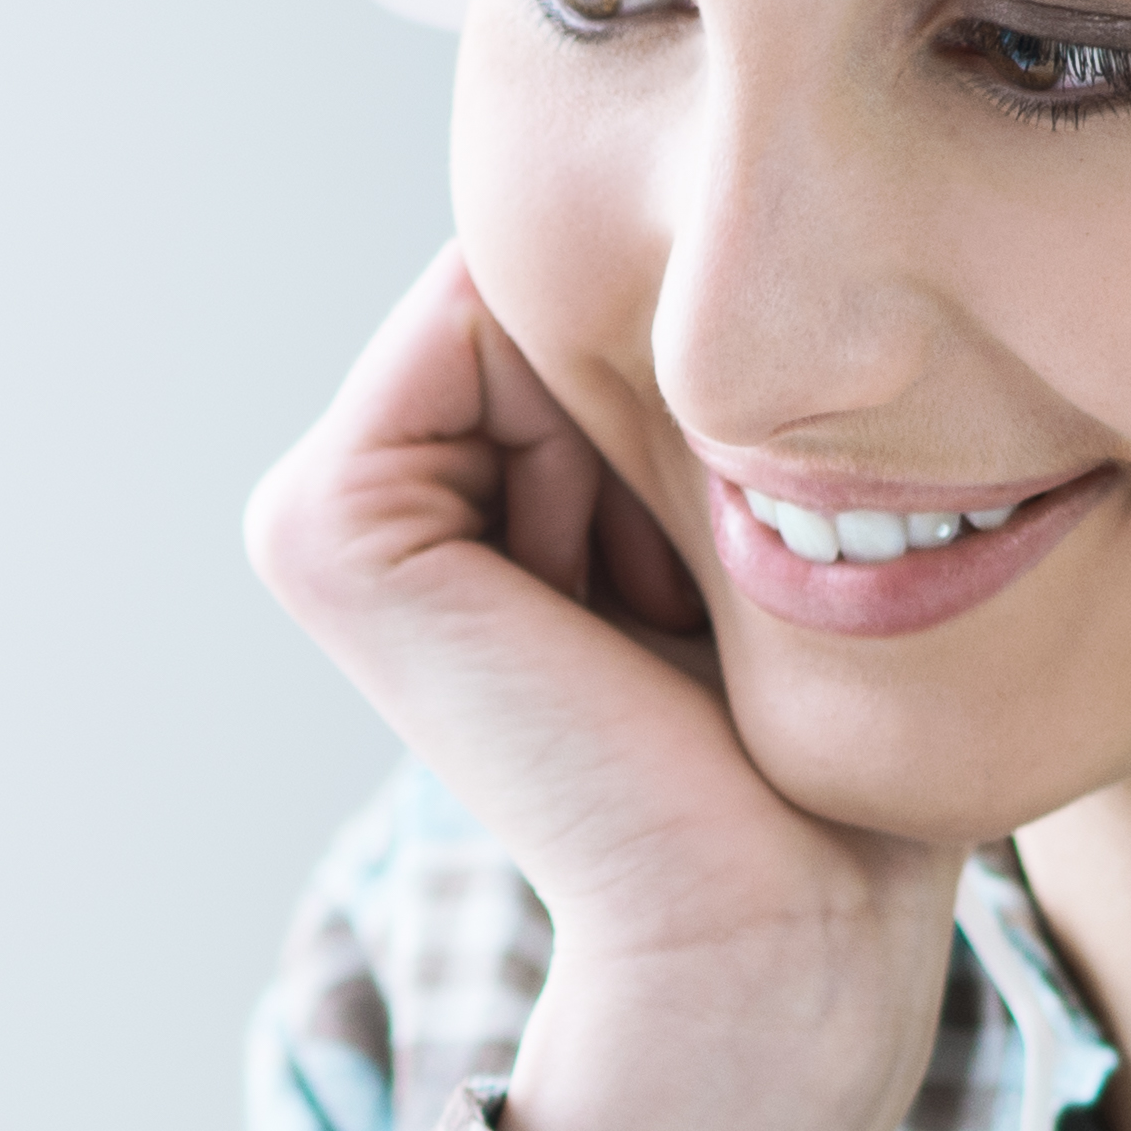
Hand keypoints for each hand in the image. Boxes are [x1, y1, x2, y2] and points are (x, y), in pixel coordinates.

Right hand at [242, 247, 957, 1130]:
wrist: (776, 928)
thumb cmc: (807, 758)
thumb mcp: (752, 526)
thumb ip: (692, 389)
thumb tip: (724, 202)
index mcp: (452, 506)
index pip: (583, 296)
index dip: (715, 365)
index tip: (768, 546)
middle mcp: (366, 501)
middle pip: (556, 289)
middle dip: (683, 381)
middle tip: (731, 583)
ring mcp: (323, 510)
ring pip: (531, 302)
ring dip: (655, 408)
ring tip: (683, 600)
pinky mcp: (324, 526)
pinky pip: (478, 321)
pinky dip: (602, 408)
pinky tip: (637, 586)